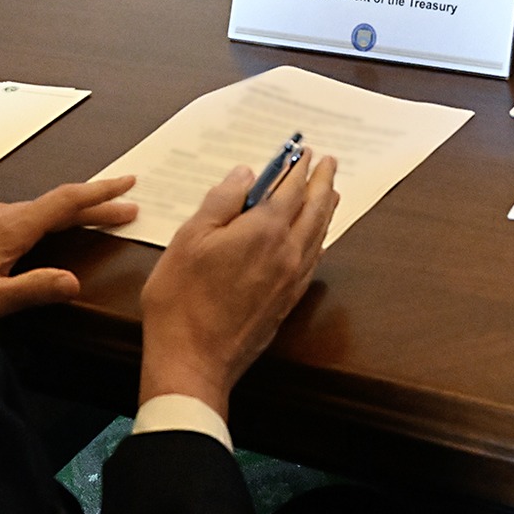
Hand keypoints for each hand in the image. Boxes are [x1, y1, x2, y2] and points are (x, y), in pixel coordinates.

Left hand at [0, 176, 138, 321]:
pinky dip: (36, 220)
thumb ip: (34, 289)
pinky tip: (34, 232)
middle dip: (92, 205)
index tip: (127, 186)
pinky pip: (11, 216)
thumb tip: (73, 282)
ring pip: (31, 210)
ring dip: (63, 213)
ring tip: (87, 218)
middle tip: (124, 208)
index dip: (100, 194)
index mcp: (9, 228)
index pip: (66, 203)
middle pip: (54, 205)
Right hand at [136, 150, 338, 417]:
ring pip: (318, 234)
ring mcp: (291, 279)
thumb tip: (245, 175)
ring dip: (326, 208)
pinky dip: (319, 238)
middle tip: (328, 162)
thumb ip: (221, 201)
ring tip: (331, 192)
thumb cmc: (182, 301)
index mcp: (263, 230)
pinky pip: (313, 259)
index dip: (296, 167)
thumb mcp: (189, 238)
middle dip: (321, 181)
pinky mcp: (287, 300)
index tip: (302, 151)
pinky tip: (317, 238)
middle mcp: (286, 252)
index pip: (289, 188)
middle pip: (314, 208)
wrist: (193, 361)